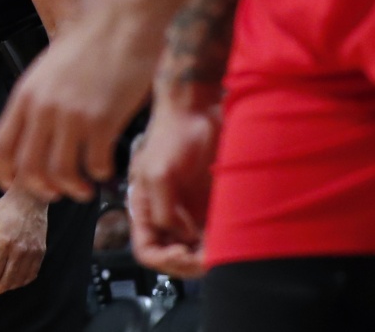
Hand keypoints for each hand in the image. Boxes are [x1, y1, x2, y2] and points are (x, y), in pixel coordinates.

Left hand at [0, 4, 155, 201]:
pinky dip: (99, 173)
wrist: (122, 22)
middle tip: (56, 193)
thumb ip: (39, 100)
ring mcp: (70, 115)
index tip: (12, 186)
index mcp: (24, 95)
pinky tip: (105, 168)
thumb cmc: (90, 43)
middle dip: (41, 188)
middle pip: (27, 167)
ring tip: (83, 188)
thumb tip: (37, 136)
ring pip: (59, 173)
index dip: (3, 173)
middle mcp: (42, 108)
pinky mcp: (101, 121)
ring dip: (72, 188)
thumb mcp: (48, 69)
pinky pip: (94, 165)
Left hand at [0, 186, 47, 294]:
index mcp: (4, 242)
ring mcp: (33, 252)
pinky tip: (13, 280)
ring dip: (8, 287)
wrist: (29, 199)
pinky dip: (22, 281)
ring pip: (20, 280)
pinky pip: (32, 274)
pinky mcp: (41, 252)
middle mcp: (20, 250)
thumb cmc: (4, 209)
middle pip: (8, 280)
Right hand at [128, 98, 219, 278]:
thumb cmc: (173, 134)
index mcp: (145, 207)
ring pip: (197, 252)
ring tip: (220, 249)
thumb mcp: (157, 172)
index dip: (164, 259)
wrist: (200, 112)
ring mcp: (190, 212)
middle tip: (206, 256)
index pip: (147, 250)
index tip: (182, 253)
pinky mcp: (212, 208)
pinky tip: (229, 239)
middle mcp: (167, 213)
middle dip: (189, 262)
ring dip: (208, 257)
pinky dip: (224, 246)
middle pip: (173, 257)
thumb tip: (176, 234)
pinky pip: (216, 238)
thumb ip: (160, 209)